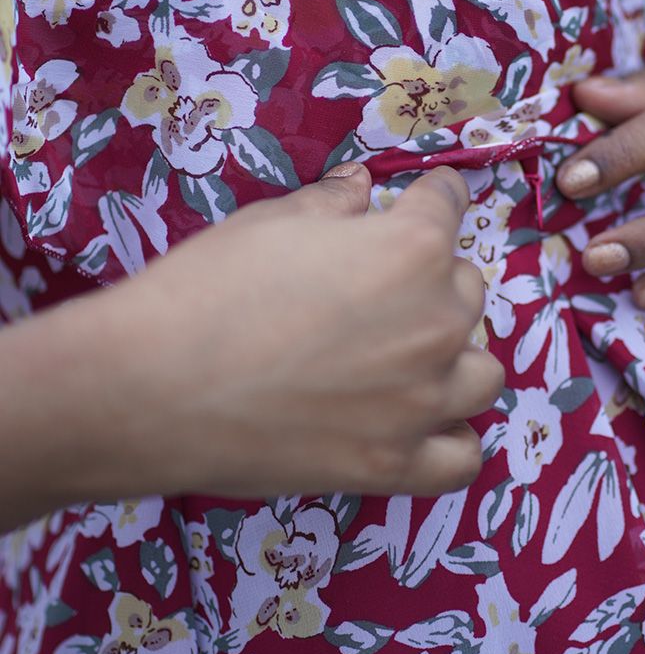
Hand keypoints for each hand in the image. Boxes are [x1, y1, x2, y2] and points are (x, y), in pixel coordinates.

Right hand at [2, 164, 503, 526]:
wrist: (152, 387)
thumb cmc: (210, 287)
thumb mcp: (273, 221)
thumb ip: (333, 204)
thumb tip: (361, 188)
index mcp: (413, 249)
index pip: (449, 205)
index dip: (433, 197)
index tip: (422, 200)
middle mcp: (437, 323)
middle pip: (468, 288)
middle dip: (434, 277)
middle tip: (382, 285)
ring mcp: (422, 402)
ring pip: (483, 371)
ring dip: (456, 354)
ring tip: (411, 353)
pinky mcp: (394, 466)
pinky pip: (462, 456)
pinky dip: (449, 436)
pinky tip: (420, 423)